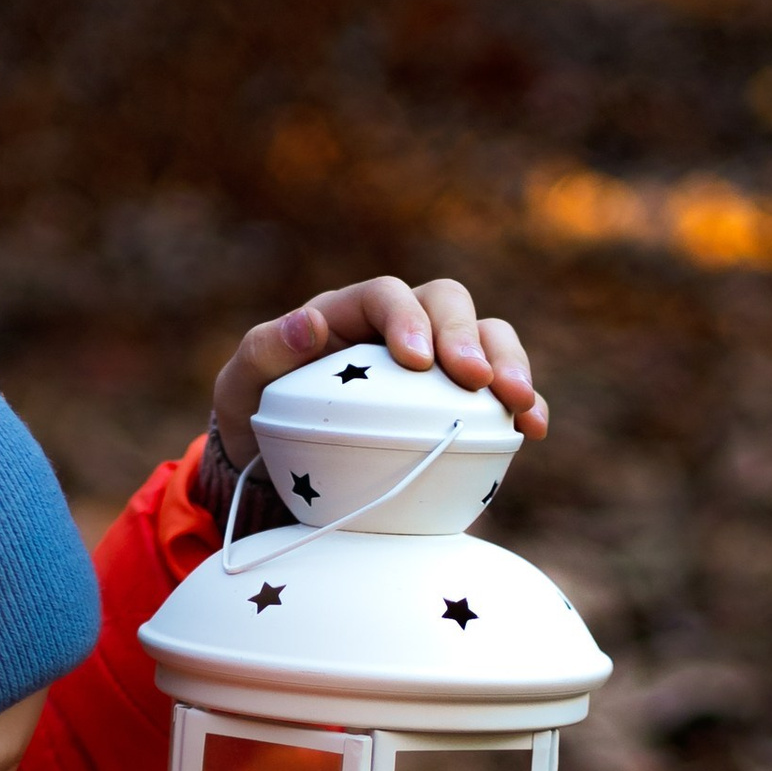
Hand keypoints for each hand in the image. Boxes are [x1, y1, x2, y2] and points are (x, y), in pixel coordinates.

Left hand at [212, 274, 546, 463]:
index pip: (387, 295)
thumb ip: (263, 350)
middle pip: (449, 304)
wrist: (281, 475)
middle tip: (475, 379)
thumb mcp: (239, 386)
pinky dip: (524, 404)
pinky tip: (532, 430)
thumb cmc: (259, 419)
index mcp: (351, 313)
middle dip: (467, 336)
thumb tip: (309, 323)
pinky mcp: (464, 406)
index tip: (416, 360)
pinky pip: (504, 392)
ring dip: (510, 363)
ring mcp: (439, 366)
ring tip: (516, 403)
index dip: (407, 317)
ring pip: (490, 336)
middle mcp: (402, 327)